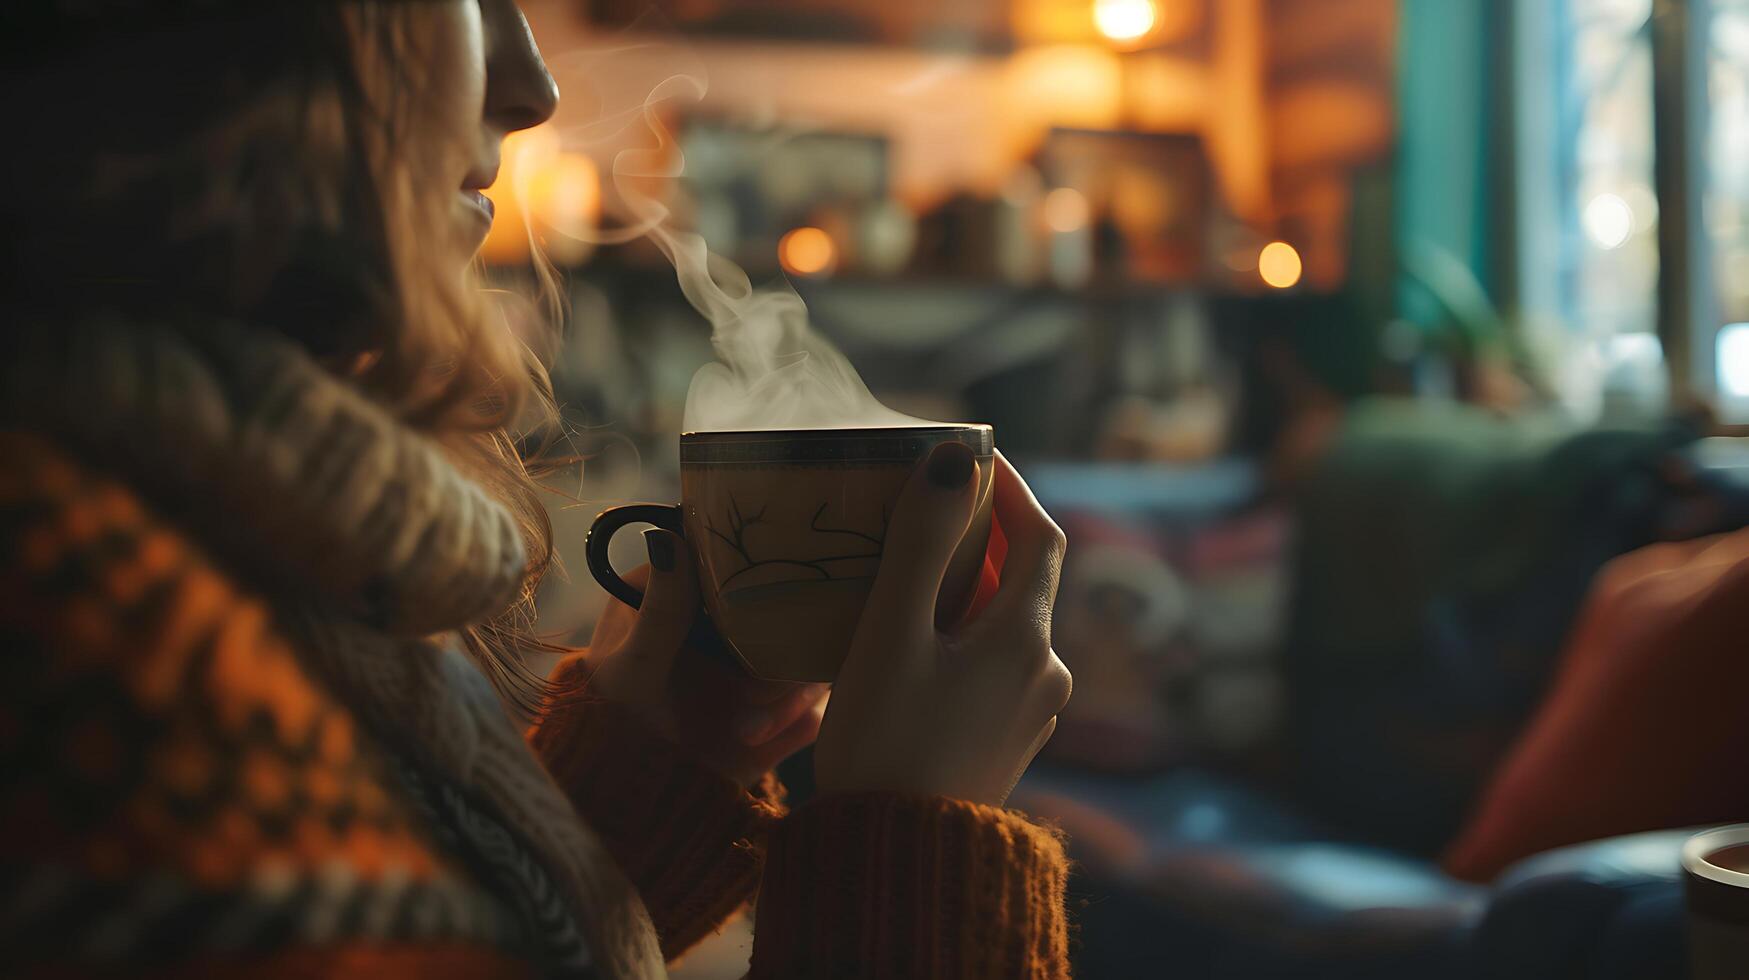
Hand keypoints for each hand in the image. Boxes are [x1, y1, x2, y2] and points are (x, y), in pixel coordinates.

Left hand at [583, 533, 827, 786]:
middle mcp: (729, 622)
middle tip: (749, 690)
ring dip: (785, 695)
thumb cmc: (612, 724)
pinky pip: (814, 704)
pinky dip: (793, 722)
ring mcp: (758, 664)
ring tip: (742, 729)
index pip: (738, 561)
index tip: (769, 595)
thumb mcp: (635, 667)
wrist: (634, 799)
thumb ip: (662, 609)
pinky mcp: (780, 709)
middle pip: (792, 608)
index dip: (763, 573)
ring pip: (811, 658)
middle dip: (780, 653)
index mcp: (682, 592)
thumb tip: (672, 535)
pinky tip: (752, 741)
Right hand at [814, 445, 1071, 806]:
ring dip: (963, 592)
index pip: (1039, 534)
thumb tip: (951, 459)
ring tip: (899, 579)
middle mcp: (1046, 673)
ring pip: (1003, 627)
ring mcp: (1030, 713)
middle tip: (915, 513)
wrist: (895, 860)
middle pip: (1020, 580)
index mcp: (1026, 639)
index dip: (1007, 487)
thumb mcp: (891, 634)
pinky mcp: (1005, 744)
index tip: (965, 457)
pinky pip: (991, 668)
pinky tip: (907, 647)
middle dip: (975, 540)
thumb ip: (919, 543)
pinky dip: (960, 638)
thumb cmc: (885, 744)